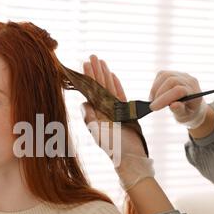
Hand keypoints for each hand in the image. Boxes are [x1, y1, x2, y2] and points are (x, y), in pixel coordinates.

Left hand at [81, 55, 154, 190]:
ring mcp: (114, 110)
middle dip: (95, 71)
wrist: (130, 157)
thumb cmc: (114, 147)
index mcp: (95, 113)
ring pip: (108, 88)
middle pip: (98, 87)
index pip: (90, 91)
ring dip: (105, 75)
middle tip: (92, 56)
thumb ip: (90, 118)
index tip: (84, 65)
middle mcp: (103, 110)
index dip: (88, 78)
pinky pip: (120, 96)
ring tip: (101, 61)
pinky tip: (113, 75)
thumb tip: (83, 103)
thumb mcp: (98, 133)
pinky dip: (117, 85)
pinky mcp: (125, 112)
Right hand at [149, 70, 207, 128]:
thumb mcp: (185, 116)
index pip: (179, 90)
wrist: (191, 105)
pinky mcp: (173, 73)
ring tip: (153, 101)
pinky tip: (155, 95)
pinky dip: (155, 85)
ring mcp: (181, 75)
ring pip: (164, 75)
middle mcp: (189, 80)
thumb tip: (173, 105)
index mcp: (194, 92)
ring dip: (155, 89)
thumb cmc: (188, 112)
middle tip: (153, 106)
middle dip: (159, 94)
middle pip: (171, 80)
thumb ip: (180, 110)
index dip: (164, 98)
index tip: (154, 108)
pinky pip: (161, 75)